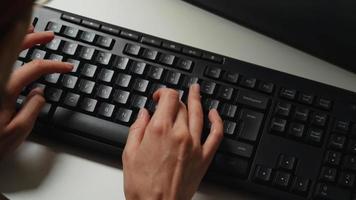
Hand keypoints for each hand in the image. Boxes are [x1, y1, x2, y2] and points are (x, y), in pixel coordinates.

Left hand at [0, 27, 72, 158]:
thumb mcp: (17, 132)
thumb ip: (33, 109)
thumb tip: (40, 93)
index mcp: (4, 90)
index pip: (34, 68)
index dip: (53, 65)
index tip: (67, 67)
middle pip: (14, 49)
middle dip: (34, 39)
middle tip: (49, 36)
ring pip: (4, 53)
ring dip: (18, 41)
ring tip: (32, 34)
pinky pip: (1, 63)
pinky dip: (9, 53)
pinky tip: (14, 53)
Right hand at [123, 84, 223, 199]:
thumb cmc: (142, 186)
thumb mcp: (129, 154)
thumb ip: (137, 129)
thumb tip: (143, 114)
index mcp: (159, 130)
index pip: (169, 98)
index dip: (164, 92)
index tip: (159, 96)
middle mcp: (179, 134)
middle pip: (182, 105)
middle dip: (175, 99)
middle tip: (170, 100)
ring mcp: (194, 145)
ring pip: (199, 114)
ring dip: (197, 99)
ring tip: (196, 90)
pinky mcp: (204, 157)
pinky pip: (216, 135)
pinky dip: (217, 121)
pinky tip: (214, 113)